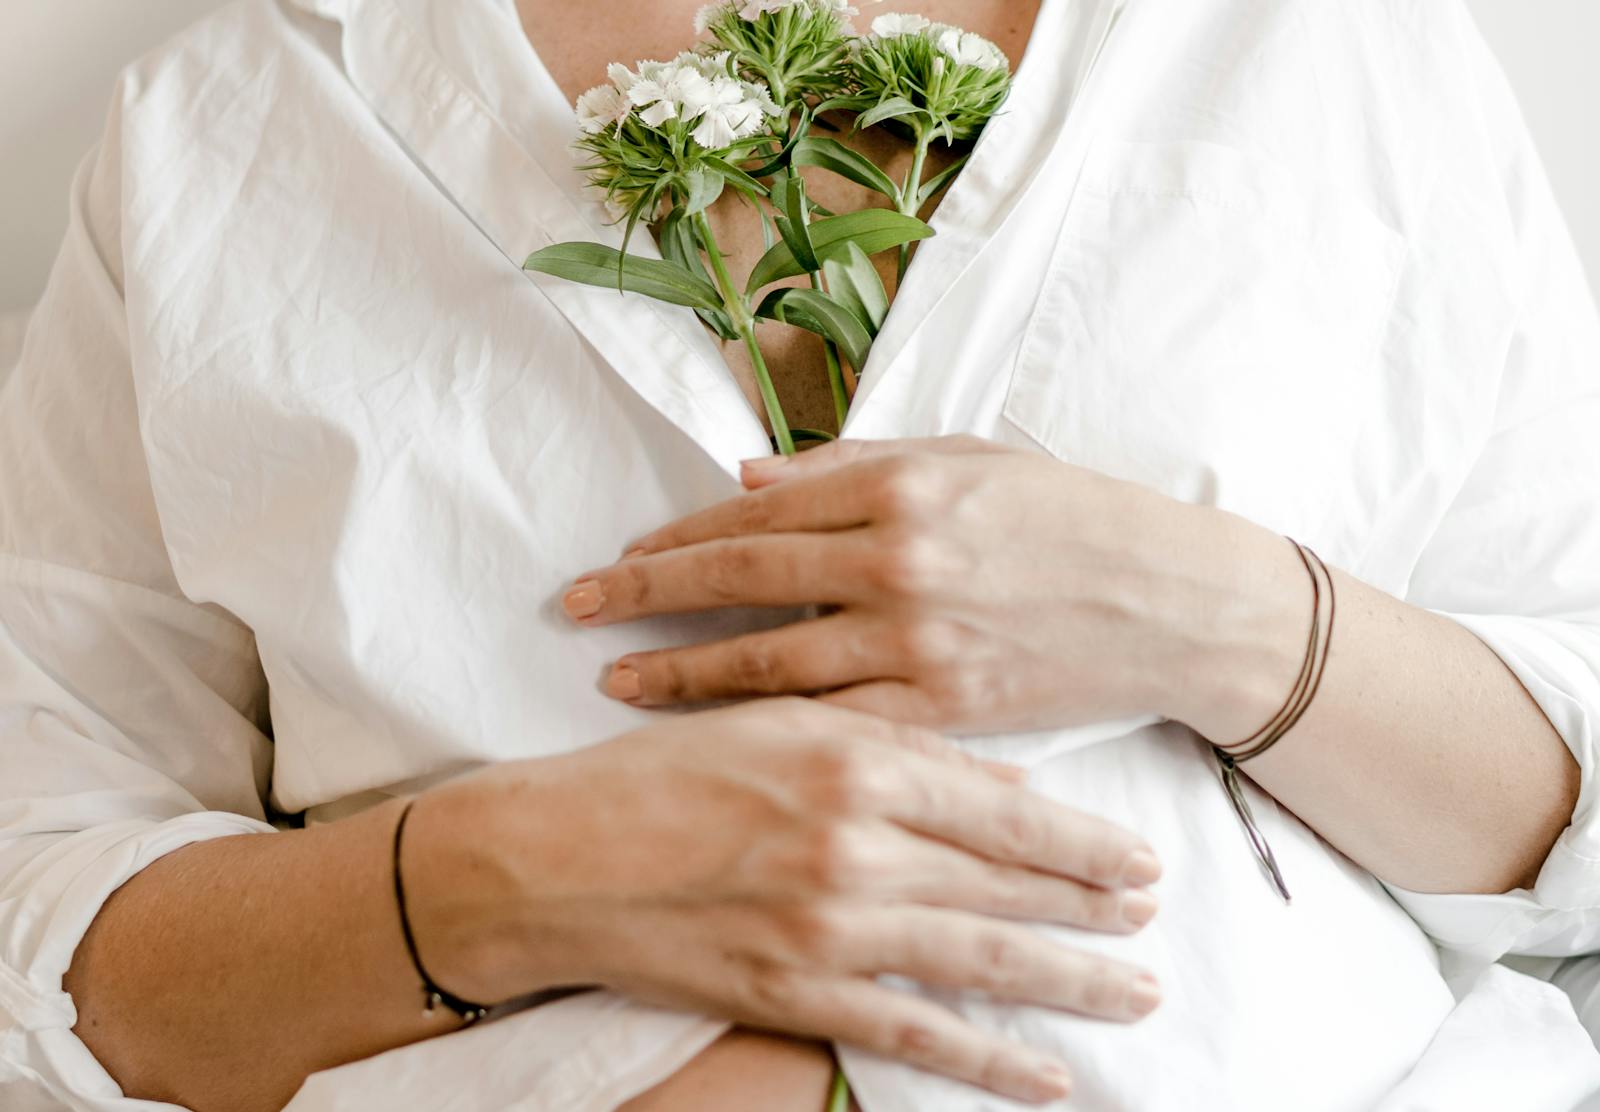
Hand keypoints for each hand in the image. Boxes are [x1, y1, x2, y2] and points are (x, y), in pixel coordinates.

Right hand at [407, 699, 1162, 1103]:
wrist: (554, 858)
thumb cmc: (659, 772)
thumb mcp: (775, 725)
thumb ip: (888, 746)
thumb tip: (995, 779)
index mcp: (853, 760)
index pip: (1001, 805)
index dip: (1079, 837)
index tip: (1137, 855)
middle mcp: (856, 845)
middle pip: (1006, 881)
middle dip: (1091, 904)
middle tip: (1153, 916)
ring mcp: (830, 929)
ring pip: (980, 959)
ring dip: (1068, 980)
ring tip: (1136, 991)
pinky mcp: (797, 995)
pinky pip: (915, 1034)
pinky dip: (988, 1059)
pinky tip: (1048, 1076)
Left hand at [564, 436, 1267, 735]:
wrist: (1174, 603)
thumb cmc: (1073, 517)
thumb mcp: (966, 460)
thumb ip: (850, 467)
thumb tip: (746, 477)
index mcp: (900, 488)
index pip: (756, 515)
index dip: (677, 537)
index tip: (620, 556)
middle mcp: (896, 562)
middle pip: (740, 584)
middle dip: (645, 597)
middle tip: (576, 610)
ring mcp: (919, 643)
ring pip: (771, 664)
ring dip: (685, 674)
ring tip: (617, 683)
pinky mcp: (945, 712)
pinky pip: (837, 725)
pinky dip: (770, 732)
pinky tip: (717, 739)